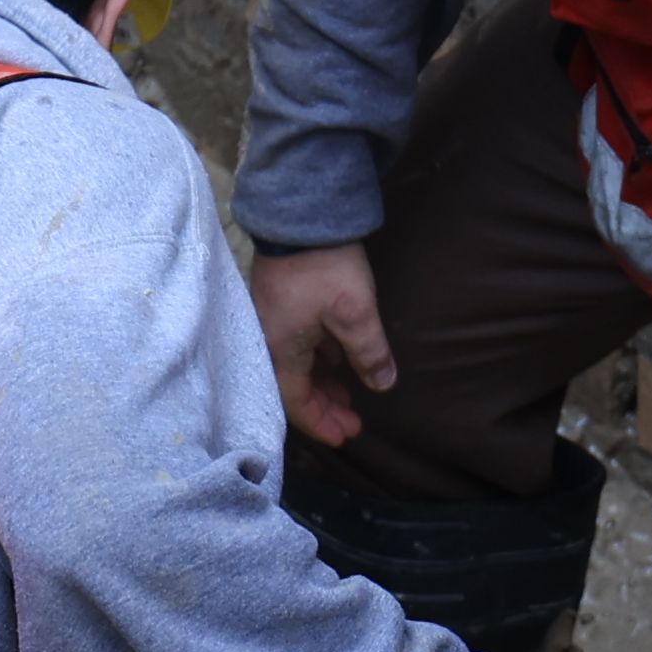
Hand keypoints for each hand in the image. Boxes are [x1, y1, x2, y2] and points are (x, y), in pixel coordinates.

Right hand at [251, 242, 396, 448]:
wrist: (301, 214)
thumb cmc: (324, 268)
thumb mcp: (355, 314)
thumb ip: (369, 353)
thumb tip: (382, 385)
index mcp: (280, 350)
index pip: (297, 401)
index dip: (322, 423)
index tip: (346, 437)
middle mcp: (269, 339)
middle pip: (294, 387)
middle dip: (324, 407)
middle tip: (353, 423)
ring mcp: (273, 319)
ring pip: (297, 365)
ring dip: (323, 383)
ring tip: (349, 396)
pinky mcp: (281, 302)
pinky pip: (297, 344)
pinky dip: (318, 359)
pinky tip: (339, 360)